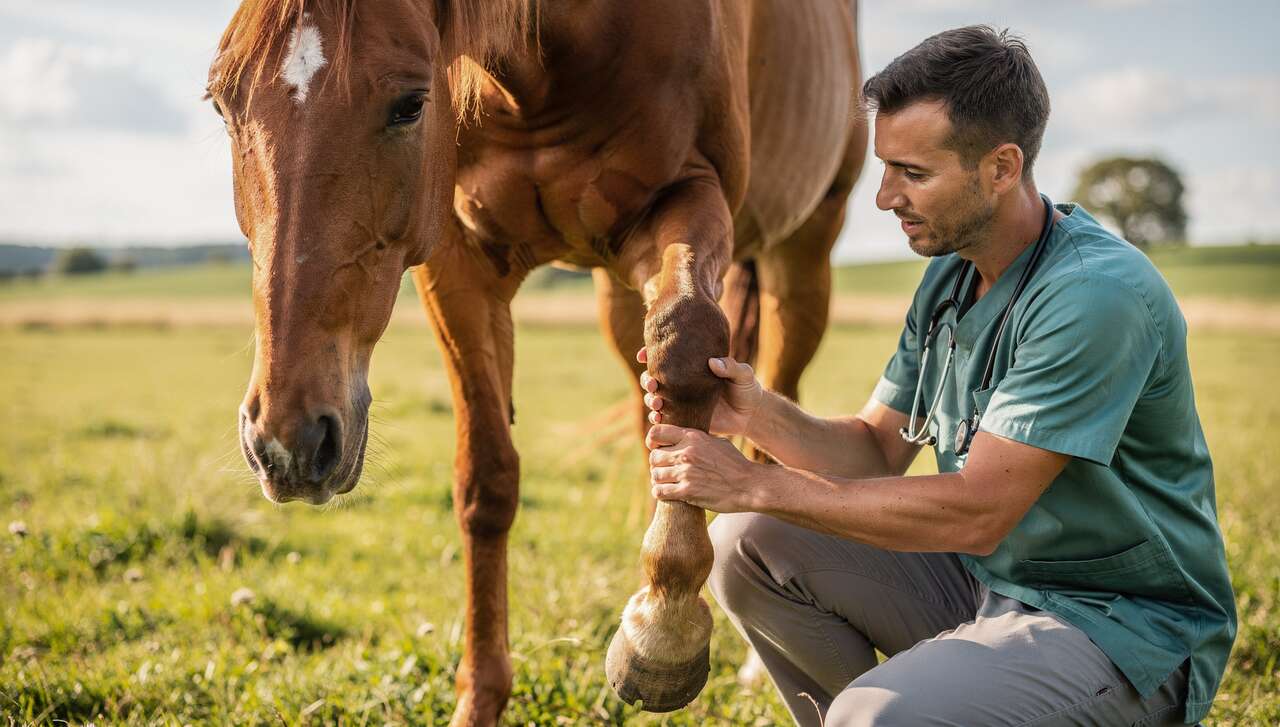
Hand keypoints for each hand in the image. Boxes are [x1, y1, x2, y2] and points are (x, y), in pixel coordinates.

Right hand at [636, 347, 762, 436]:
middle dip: (646, 380)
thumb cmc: (747, 389)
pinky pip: (665, 419)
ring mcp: (681, 402)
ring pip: (655, 398)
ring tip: (657, 403)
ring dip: (650, 400)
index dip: (649, 354)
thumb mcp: (743, 374)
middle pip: (654, 378)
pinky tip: (658, 418)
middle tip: (652, 384)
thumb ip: (731, 367)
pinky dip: (657, 418)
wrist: (750, 416)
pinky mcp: (684, 419)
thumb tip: (713, 362)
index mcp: (691, 367)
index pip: (666, 358)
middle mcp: (682, 383)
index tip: (643, 354)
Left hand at [645, 423, 760, 512]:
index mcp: (692, 437)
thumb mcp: (717, 442)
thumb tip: (683, 437)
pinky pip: (660, 491)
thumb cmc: (735, 464)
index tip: (658, 449)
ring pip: (655, 475)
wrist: (750, 486)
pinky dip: (660, 493)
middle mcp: (687, 453)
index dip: (653, 441)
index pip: (656, 433)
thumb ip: (697, 439)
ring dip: (659, 480)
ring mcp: (686, 472)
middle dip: (657, 464)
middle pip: (654, 457)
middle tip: (666, 470)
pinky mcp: (687, 491)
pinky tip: (668, 493)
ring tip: (667, 482)